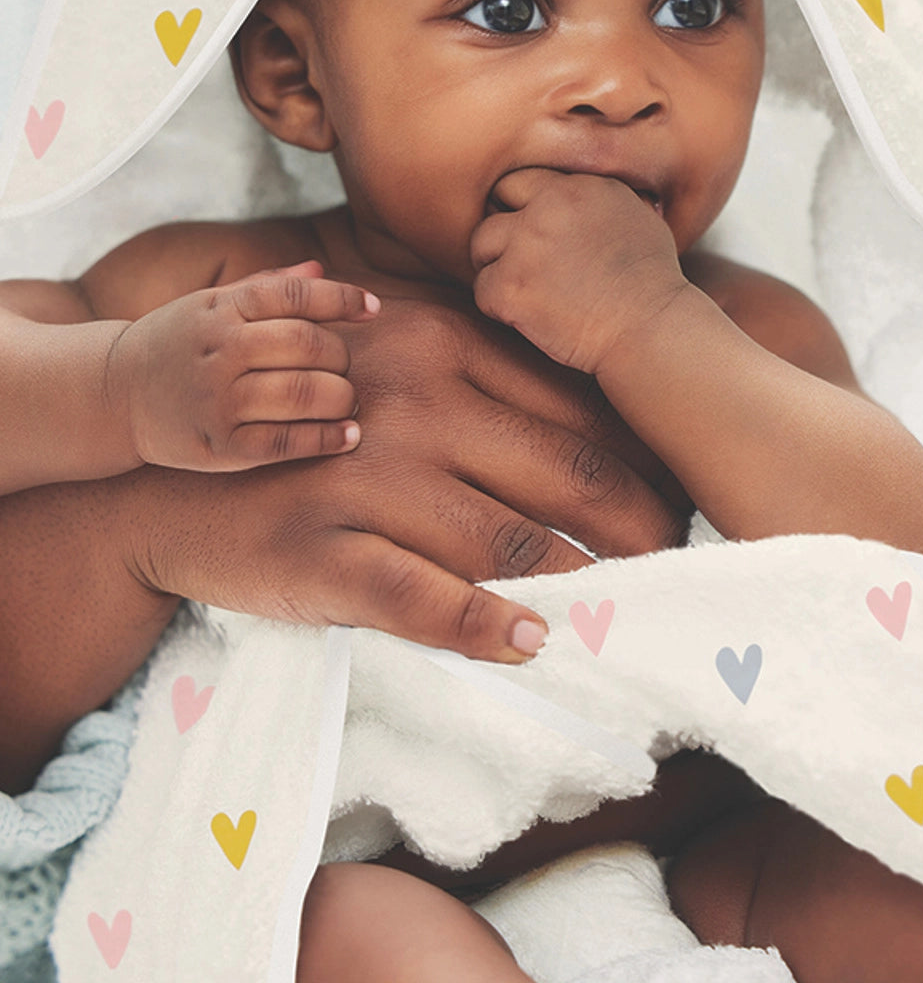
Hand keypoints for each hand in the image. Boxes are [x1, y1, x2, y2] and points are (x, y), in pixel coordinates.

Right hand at [0, 292, 690, 789]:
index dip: (641, 459)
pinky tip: (529, 643)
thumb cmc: (311, 416)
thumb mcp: (391, 355)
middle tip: (680, 560)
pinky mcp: (323, 550)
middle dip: (639, 524)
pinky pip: (416, 595)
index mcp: (441, 344)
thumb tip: (594, 416)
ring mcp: (366, 476)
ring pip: (508, 538)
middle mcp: (413, 402)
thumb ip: (479, 370)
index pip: (573, 407)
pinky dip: (479, 625)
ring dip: (585, 583)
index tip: (677, 498)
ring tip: (632, 612)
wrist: (177, 470)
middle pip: (566, 472)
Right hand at [109, 261, 377, 470]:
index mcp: (223, 308)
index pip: (297, 295)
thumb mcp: (212, 303)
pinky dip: (327, 439)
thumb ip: (267, 286)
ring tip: (347, 400)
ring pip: (303, 393)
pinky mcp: (220, 446)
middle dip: (342, 356)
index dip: (343, 299)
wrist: (114, 393)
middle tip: (344, 367)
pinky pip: (287, 442)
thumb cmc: (179, 342)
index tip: (371, 310)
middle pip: (309, 345)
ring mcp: (219, 400)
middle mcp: (221, 350)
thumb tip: (322, 269)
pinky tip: (348, 436)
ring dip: (342, 398)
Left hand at [471, 170, 685, 372]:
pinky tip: (528, 316)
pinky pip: (482, 290)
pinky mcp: (511, 286)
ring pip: (480, 244)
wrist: (650, 330)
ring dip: (496, 266)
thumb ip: (600, 195)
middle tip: (522, 261)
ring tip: (526, 290)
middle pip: (494, 202)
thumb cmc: (652, 282)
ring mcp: (526, 245)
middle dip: (503, 230)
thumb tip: (583, 190)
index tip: (535, 233)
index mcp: (579, 185)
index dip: (523, 206)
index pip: (523, 179)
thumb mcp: (638, 215)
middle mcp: (549, 206)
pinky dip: (498, 306)